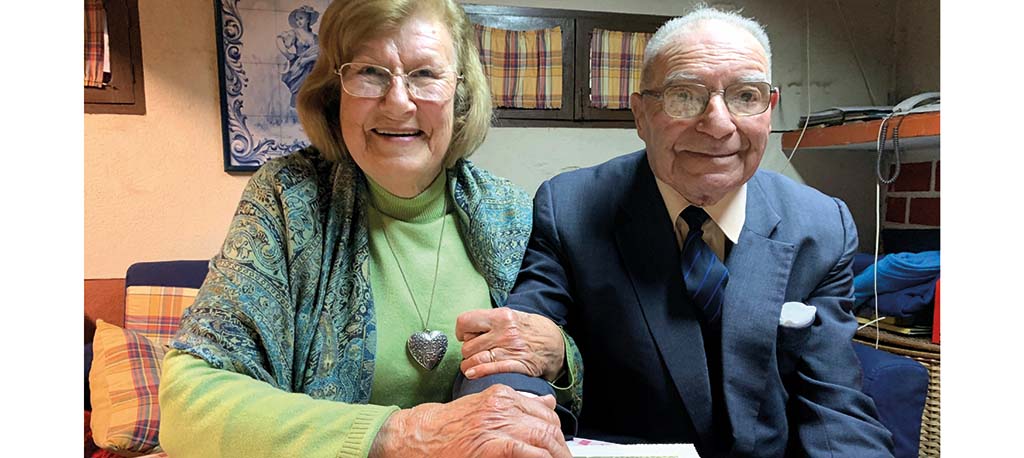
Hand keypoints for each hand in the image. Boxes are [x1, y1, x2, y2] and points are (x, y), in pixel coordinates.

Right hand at [370, 384, 569, 457]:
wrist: (415, 436)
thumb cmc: (444, 426)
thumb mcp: (482, 406)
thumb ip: (516, 404)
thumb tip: (548, 402)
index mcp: (502, 395)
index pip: (546, 412)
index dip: (556, 433)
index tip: (558, 447)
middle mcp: (503, 406)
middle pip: (548, 425)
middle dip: (560, 447)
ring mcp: (497, 424)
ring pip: (544, 437)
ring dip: (556, 454)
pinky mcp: (491, 444)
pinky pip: (528, 451)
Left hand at [456, 308, 564, 380]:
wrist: (556, 343)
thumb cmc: (530, 330)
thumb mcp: (511, 316)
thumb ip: (489, 321)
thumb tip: (465, 331)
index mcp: (502, 316)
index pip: (466, 321)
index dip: (461, 330)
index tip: (465, 335)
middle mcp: (505, 332)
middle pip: (468, 346)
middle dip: (469, 351)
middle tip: (477, 351)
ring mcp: (511, 350)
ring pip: (475, 360)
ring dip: (470, 365)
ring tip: (473, 364)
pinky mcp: (518, 366)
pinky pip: (491, 370)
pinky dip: (478, 373)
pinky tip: (473, 374)